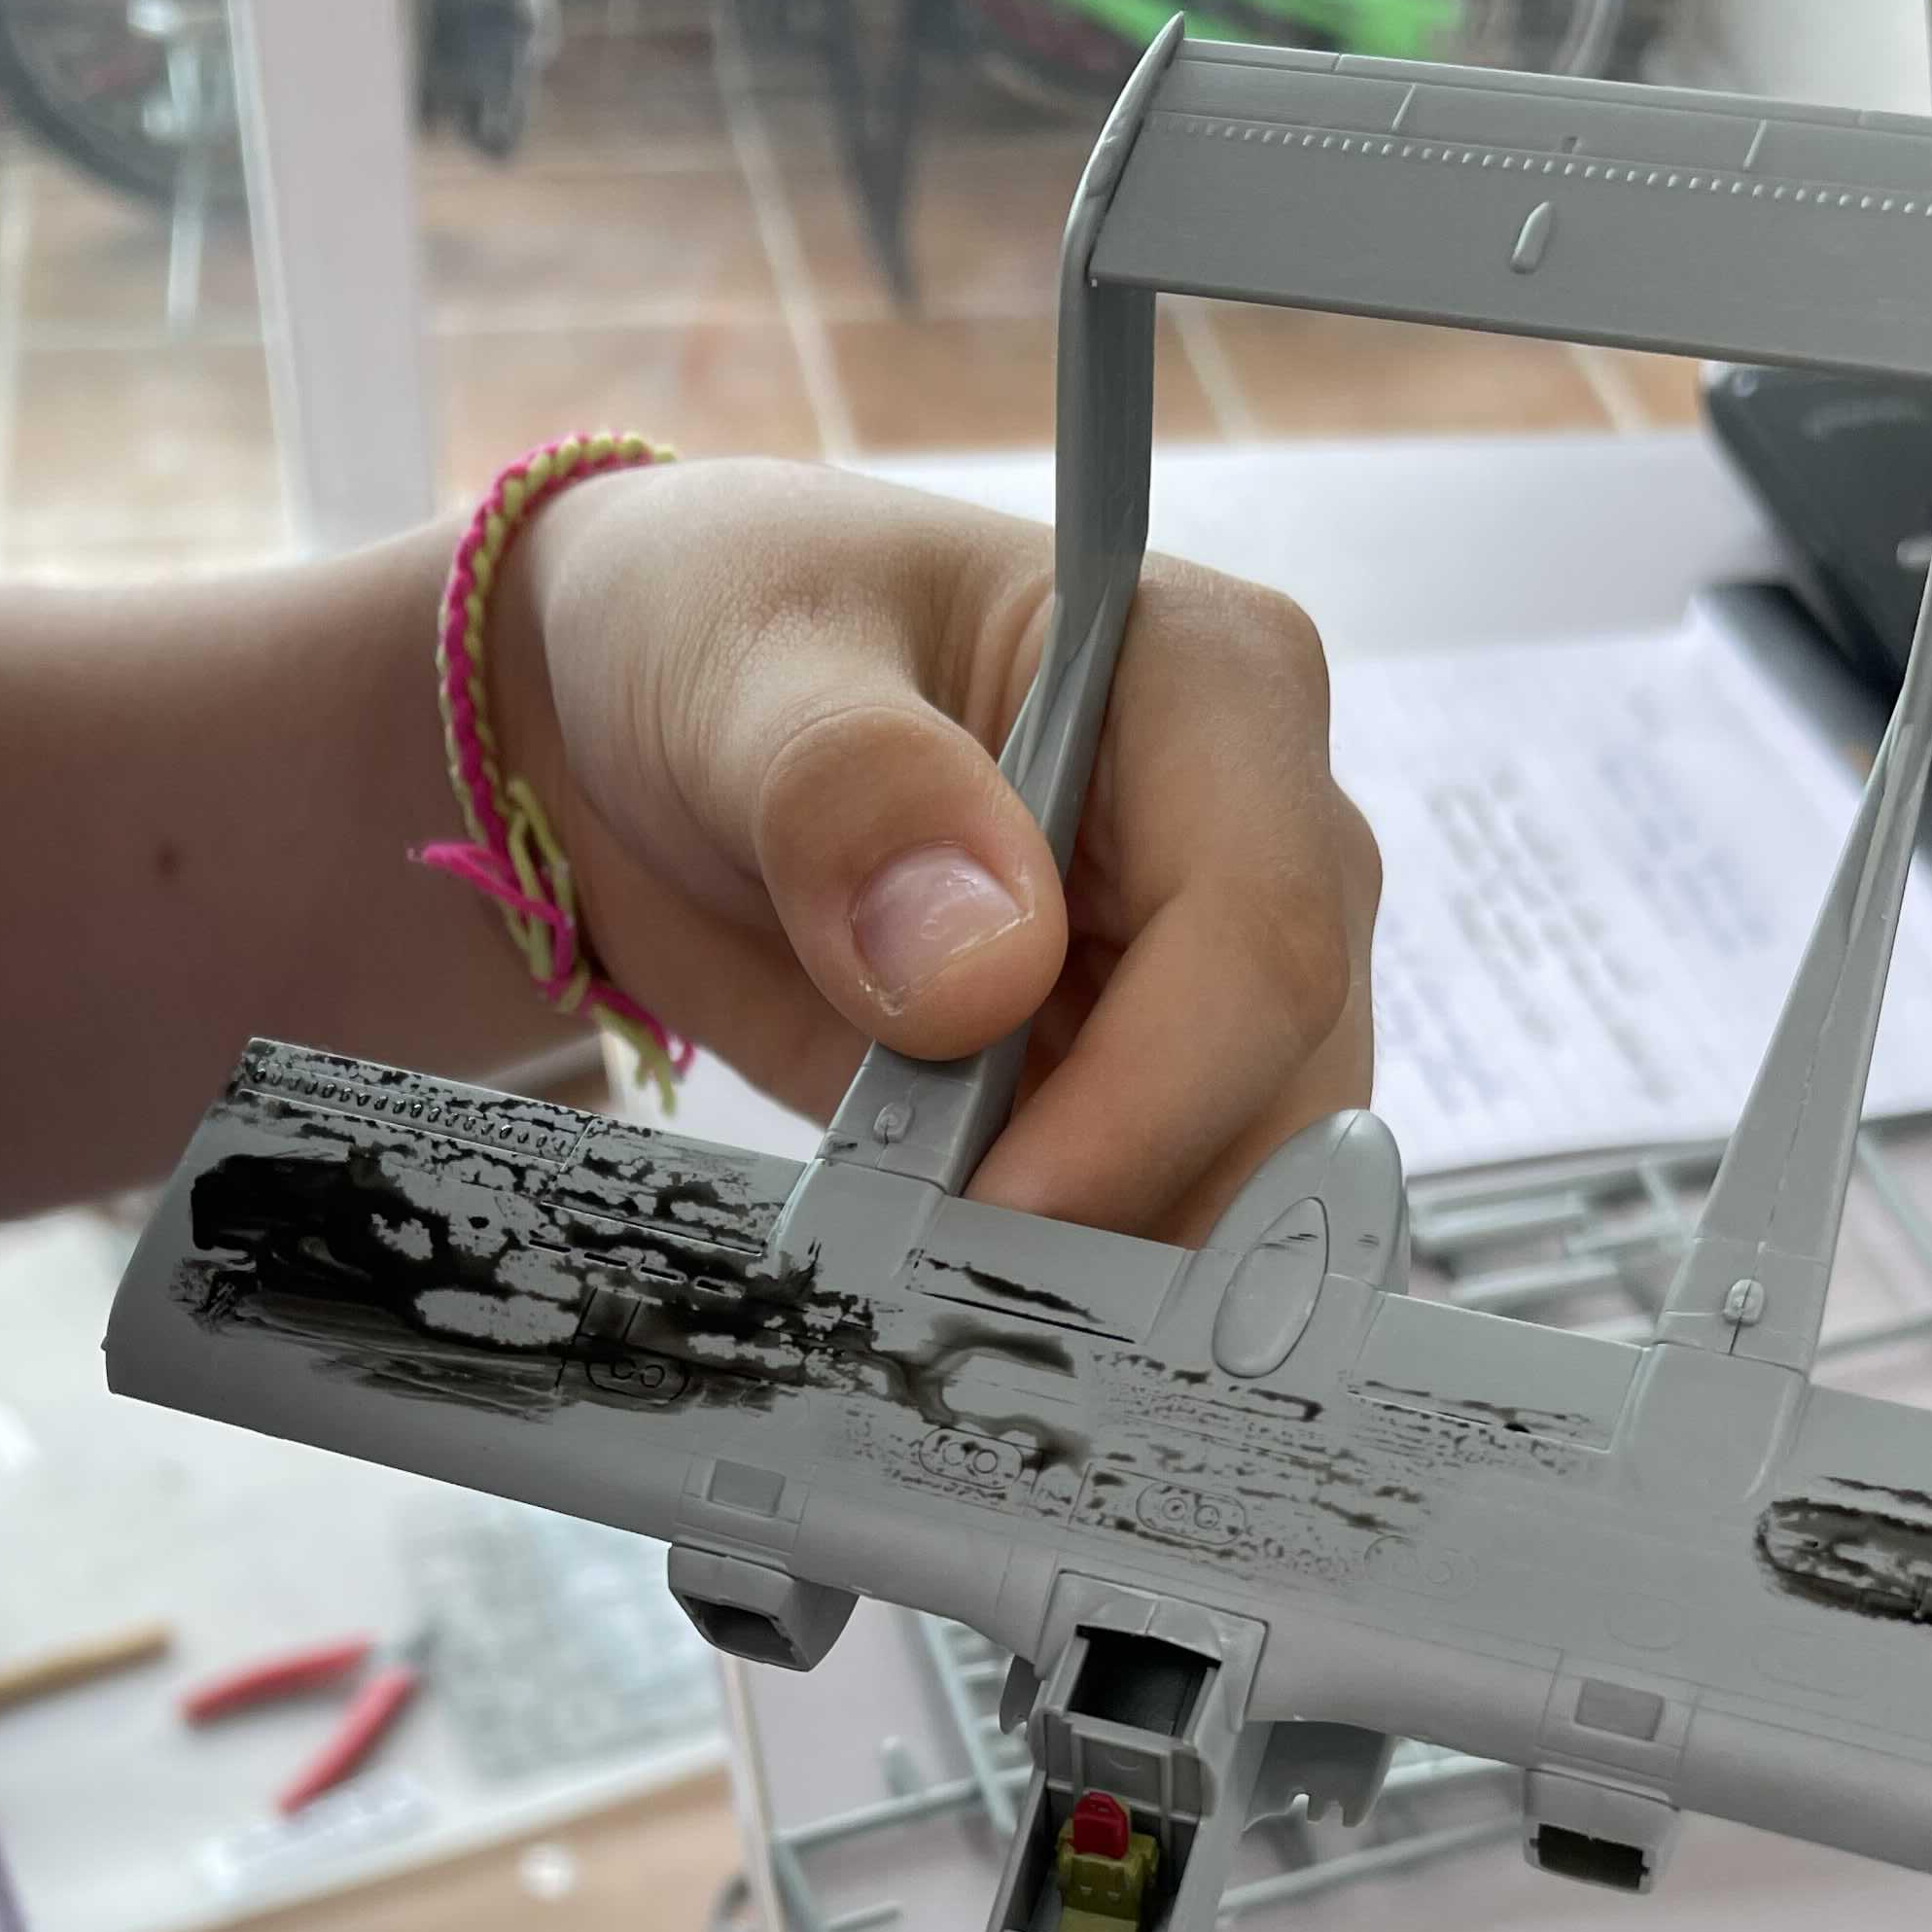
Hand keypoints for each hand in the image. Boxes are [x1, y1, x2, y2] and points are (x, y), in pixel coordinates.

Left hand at [484, 457, 1378, 1242]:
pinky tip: (947, 1289)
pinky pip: (1163, 1226)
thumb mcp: (740, 672)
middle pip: (1288, 1090)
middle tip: (953, 1297)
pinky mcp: (1145, 1093)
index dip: (1149, 1101)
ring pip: (1251, 1185)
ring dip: (1109, 1278)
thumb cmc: (715, 634)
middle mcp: (1264, 843)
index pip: (1259, 935)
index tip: (992, 1202)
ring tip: (931, 1293)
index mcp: (1217, 689)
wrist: (644, 724)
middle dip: (1140, 1219)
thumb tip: (985, 966)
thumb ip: (850, 795)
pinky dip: (1069, 1288)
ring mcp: (1215, 985)